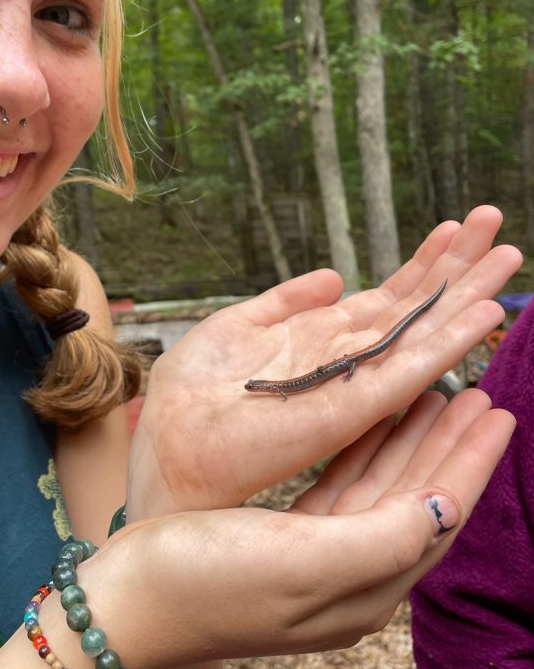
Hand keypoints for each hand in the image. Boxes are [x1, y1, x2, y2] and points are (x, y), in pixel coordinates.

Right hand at [103, 388, 513, 668]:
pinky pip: (341, 485)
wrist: (130, 601)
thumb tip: (445, 505)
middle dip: (449, 444)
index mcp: (366, 589)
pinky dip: (363, 449)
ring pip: (381, 486)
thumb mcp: (304, 563)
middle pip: (417, 497)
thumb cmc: (209, 582)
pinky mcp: (284, 540)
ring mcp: (317, 558)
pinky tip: (371, 421)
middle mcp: (351, 576)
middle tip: (479, 394)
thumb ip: (384, 537)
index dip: (471, 462)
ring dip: (410, 440)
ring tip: (437, 396)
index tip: (498, 411)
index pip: (438, 515)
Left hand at [127, 205, 520, 517]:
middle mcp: (348, 361)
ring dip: (465, 293)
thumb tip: (335, 274)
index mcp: (322, 341)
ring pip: (423, 332)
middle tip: (496, 220)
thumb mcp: (236, 327)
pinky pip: (410, 370)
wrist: (169, 448)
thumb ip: (286, 301)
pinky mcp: (351, 408)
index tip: (456, 226)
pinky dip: (448, 341)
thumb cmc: (191, 396)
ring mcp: (353, 384)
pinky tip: (481, 311)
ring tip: (508, 251)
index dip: (422, 263)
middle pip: (414, 308)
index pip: (386, 297)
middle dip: (456, 266)